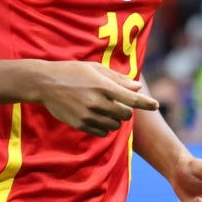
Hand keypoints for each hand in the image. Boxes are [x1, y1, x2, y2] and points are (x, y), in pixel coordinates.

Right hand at [35, 62, 157, 135]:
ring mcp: (88, 115)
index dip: (146, 103)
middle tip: (118, 103)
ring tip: (105, 109)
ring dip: (115, 119)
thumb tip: (137, 87)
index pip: (131, 98)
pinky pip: (102, 132)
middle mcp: (97, 102)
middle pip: (125, 115)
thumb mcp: (96, 69)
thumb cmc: (73, 72)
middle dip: (126, 111)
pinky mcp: (80, 125)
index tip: (156, 105)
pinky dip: (104, 127)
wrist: (45, 84)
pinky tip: (97, 116)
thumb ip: (118, 79)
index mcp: (103, 86)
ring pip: (114, 125)